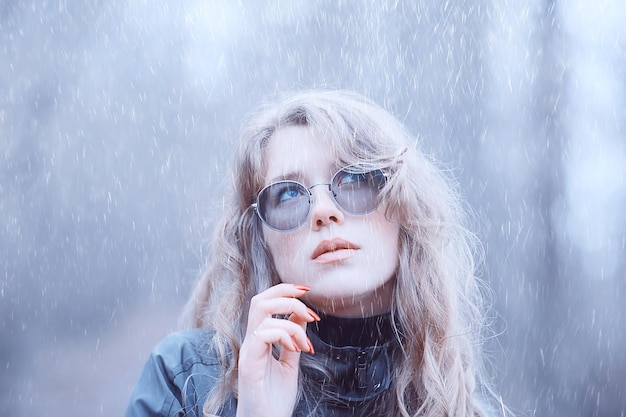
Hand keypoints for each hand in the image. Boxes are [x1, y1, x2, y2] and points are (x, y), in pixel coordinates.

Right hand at [236, 283, 320, 416]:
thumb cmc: (274, 401)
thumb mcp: (290, 364)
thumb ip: (294, 340)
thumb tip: (303, 316)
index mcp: (259, 341)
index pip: (264, 302)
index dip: (284, 291)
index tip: (308, 292)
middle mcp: (251, 343)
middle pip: (259, 300)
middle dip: (286, 293)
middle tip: (310, 307)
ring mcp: (248, 352)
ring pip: (261, 311)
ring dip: (292, 319)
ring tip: (305, 342)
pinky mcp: (249, 365)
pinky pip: (262, 334)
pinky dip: (285, 334)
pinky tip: (297, 349)